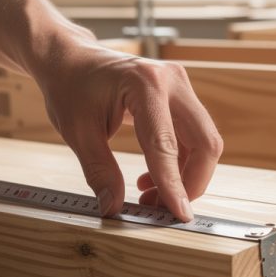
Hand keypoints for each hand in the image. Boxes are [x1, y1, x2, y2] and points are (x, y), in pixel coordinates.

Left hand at [35, 44, 222, 221]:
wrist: (72, 60)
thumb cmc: (71, 88)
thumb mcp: (78, 132)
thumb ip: (99, 171)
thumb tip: (113, 208)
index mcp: (144, 84)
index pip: (166, 144)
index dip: (174, 184)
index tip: (179, 216)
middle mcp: (172, 81)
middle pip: (205, 142)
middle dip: (191, 182)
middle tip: (161, 209)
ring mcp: (181, 87)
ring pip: (204, 142)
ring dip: (185, 177)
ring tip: (148, 198)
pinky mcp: (181, 97)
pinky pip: (194, 138)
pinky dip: (179, 164)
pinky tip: (152, 179)